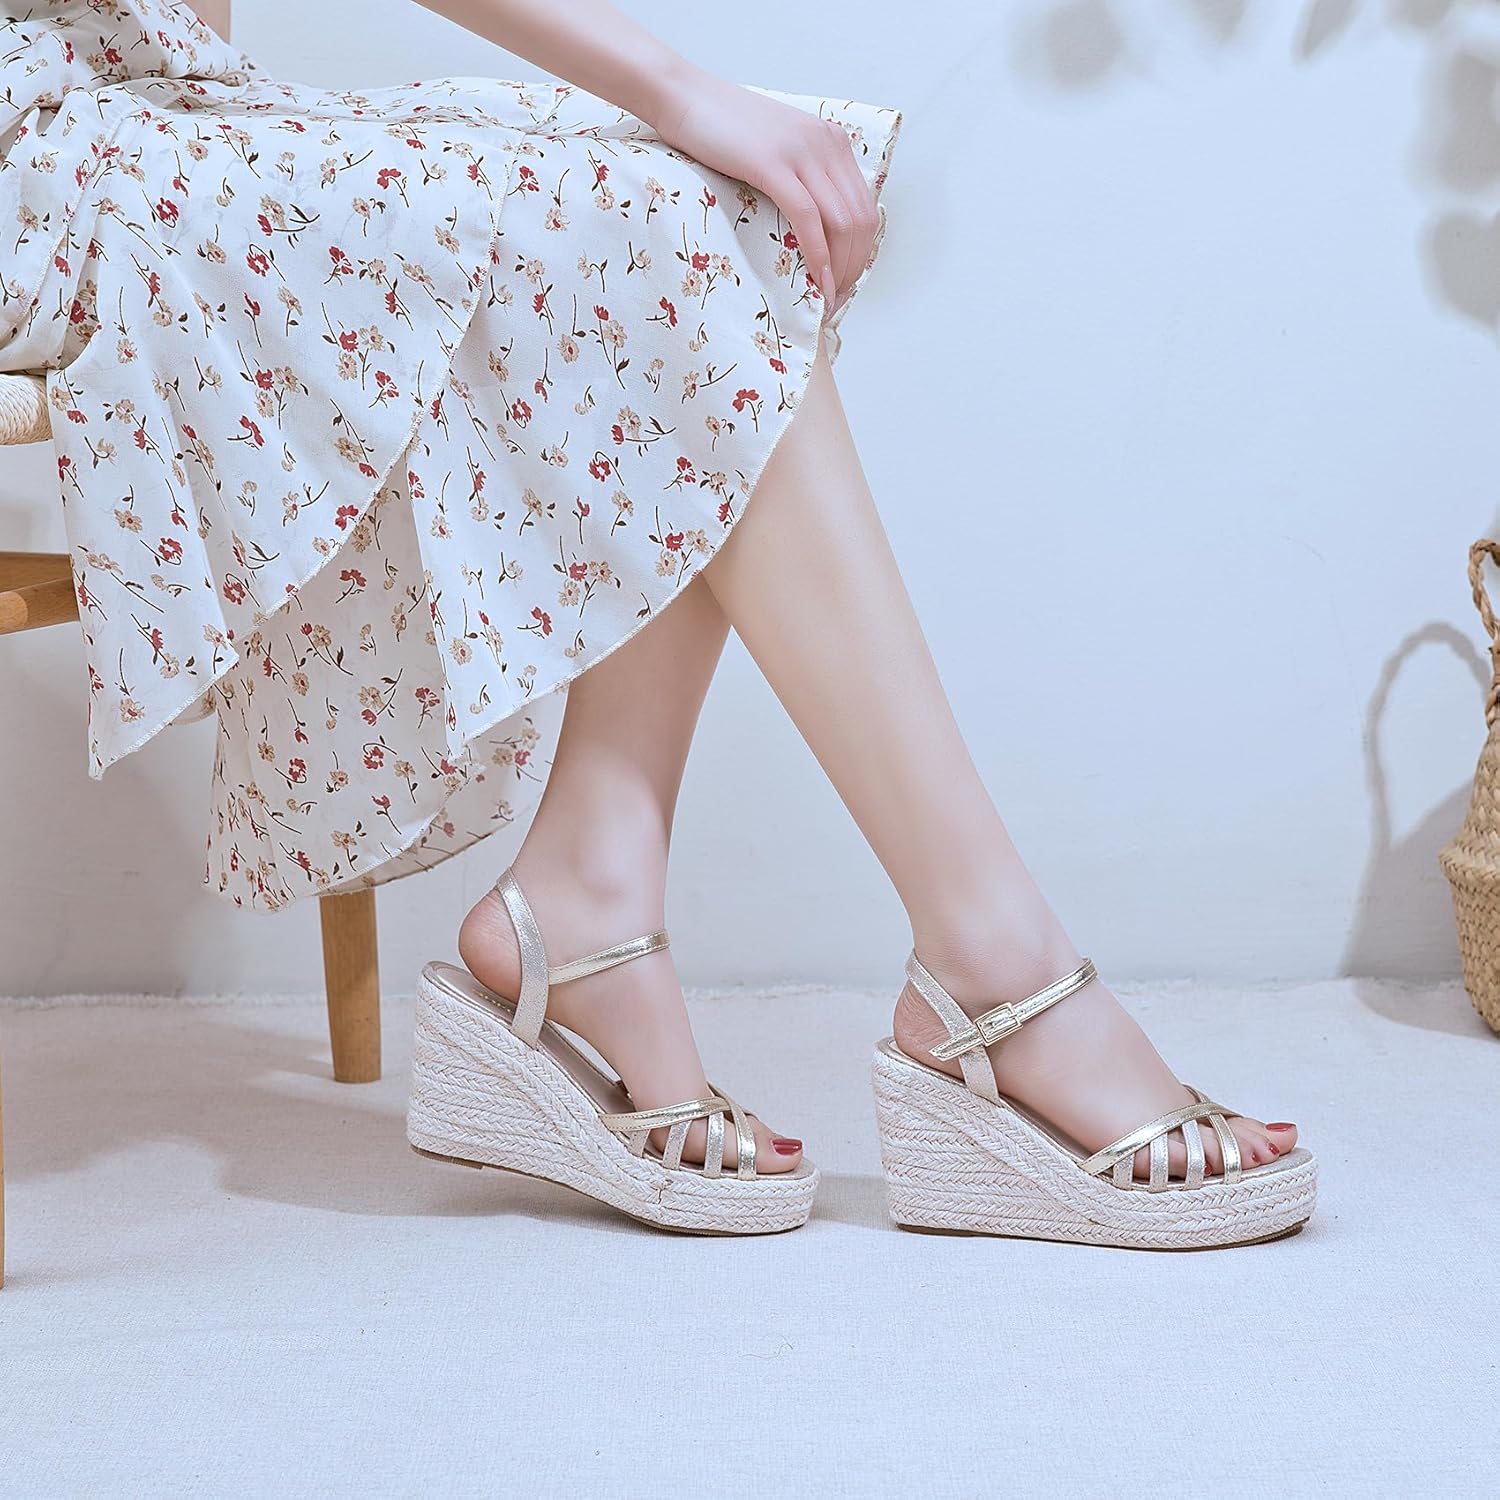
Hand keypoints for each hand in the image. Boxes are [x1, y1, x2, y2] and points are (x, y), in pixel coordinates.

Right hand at [649, 68, 877, 315]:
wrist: (683, 96)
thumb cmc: (721, 129)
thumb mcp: (776, 150)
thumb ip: (800, 177)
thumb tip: (810, 226)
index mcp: (832, 141)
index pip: (864, 206)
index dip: (860, 252)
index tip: (844, 281)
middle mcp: (826, 143)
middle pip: (860, 219)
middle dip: (853, 267)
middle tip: (836, 298)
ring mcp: (802, 152)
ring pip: (841, 223)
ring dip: (839, 269)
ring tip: (826, 298)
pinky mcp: (774, 164)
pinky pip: (808, 219)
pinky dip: (817, 256)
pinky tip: (815, 281)